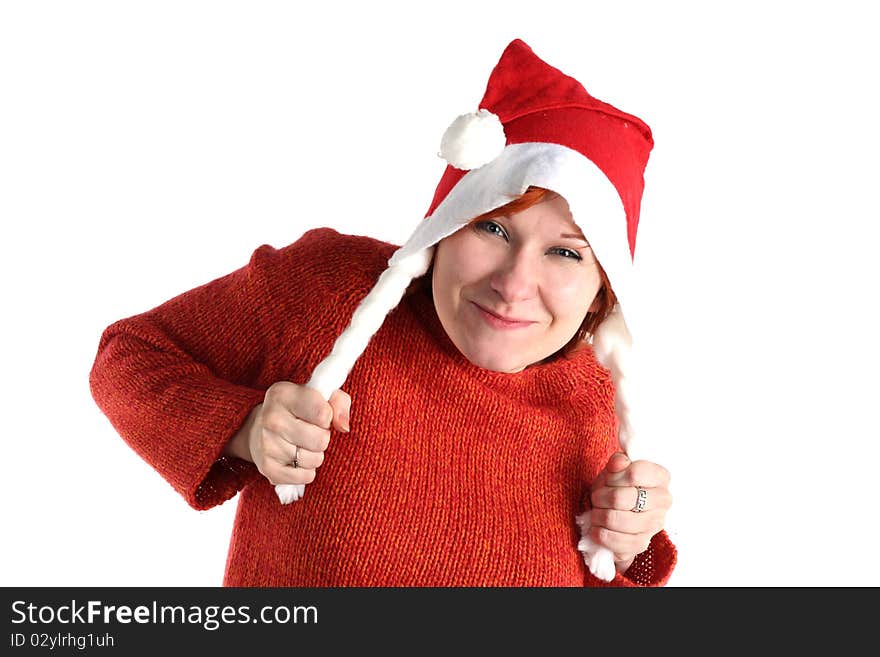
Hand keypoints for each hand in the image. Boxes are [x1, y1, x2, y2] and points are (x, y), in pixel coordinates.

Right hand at [225, 381, 350, 486]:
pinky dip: (307, 471)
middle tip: (311, 432)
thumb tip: (343, 426)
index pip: (323, 413)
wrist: (260, 428)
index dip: (328, 417)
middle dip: (322, 437)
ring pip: (315, 460)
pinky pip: (306, 476)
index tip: (320, 415)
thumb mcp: (320, 396)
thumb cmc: (299, 410)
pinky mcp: (267, 468)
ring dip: (315, 455)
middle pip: (321, 440)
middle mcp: (271, 418)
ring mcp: (266, 444)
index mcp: (283, 394)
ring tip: (302, 445)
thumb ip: (339, 403)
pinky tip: (296, 458)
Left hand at [587, 452, 671, 572]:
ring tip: (598, 511)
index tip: (608, 479)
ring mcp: (655, 524)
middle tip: (597, 497)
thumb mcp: (615, 469)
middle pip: (620, 498)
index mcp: (660, 476)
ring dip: (598, 515)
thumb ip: (618, 462)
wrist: (617, 511)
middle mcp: (663, 500)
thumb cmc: (616, 486)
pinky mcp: (642, 543)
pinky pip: (614, 540)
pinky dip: (599, 533)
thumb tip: (619, 463)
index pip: (635, 473)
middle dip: (600, 497)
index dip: (613, 476)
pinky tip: (598, 528)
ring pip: (614, 519)